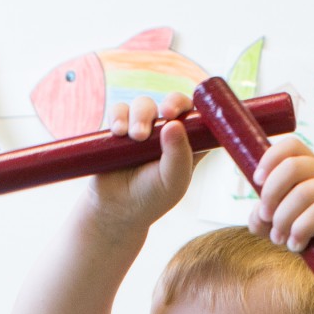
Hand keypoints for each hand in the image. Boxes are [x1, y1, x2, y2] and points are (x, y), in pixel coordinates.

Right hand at [88, 95, 193, 230]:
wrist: (115, 209)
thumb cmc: (151, 198)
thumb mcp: (172, 180)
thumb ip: (178, 154)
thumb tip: (175, 123)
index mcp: (188, 144)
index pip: (197, 116)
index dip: (195, 108)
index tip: (186, 112)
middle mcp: (167, 133)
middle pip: (173, 104)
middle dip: (170, 104)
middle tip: (165, 114)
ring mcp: (143, 128)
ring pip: (144, 104)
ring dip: (140, 115)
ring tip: (136, 136)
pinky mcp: (120, 128)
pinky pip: (120, 110)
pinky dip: (118, 116)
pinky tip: (118, 132)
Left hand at [248, 136, 313, 266]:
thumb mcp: (286, 226)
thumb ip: (266, 219)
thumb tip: (256, 216)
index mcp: (312, 168)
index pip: (291, 146)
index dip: (269, 159)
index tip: (256, 182)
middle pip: (292, 166)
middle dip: (271, 193)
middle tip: (267, 218)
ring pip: (303, 192)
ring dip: (284, 219)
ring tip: (280, 240)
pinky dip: (302, 229)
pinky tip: (297, 244)